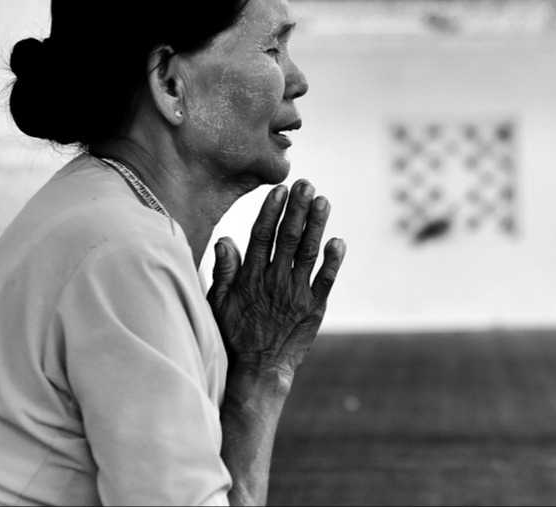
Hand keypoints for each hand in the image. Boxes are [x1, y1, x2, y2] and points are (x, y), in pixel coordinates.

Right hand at [208, 180, 345, 377]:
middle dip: (297, 209)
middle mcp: (274, 282)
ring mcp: (296, 294)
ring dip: (316, 226)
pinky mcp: (314, 308)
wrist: (259, 370)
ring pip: (308, 253)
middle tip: (306, 185)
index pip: (262, 237)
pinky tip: (338, 241)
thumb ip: (222, 271)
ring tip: (323, 201)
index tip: (280, 190)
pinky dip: (333, 261)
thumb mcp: (218, 303)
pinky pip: (326, 281)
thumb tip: (224, 239)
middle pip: (288, 238)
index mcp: (250, 278)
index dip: (272, 212)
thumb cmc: (235, 333)